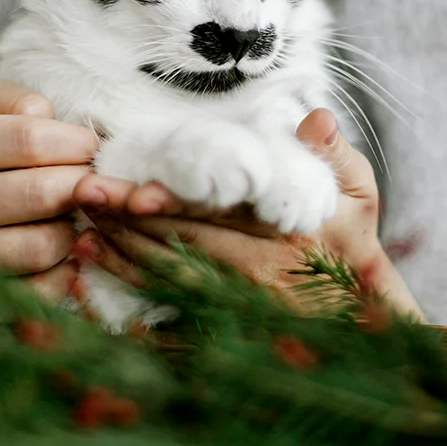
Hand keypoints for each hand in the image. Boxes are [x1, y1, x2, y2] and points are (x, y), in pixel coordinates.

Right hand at [0, 80, 98, 296]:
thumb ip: (23, 104)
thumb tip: (60, 126)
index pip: (31, 139)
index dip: (78, 143)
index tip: (91, 148)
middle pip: (42, 193)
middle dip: (82, 188)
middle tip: (90, 184)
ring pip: (45, 245)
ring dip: (73, 230)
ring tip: (68, 215)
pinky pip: (40, 290)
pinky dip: (65, 272)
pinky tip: (62, 252)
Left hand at [71, 109, 423, 319]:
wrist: (363, 314)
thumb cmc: (351, 242)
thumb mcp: (358, 194)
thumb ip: (334, 155)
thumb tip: (317, 118)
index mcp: (285, 234)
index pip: (219, 216)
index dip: (172, 204)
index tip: (130, 191)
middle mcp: (259, 274)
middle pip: (182, 246)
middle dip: (129, 223)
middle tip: (85, 198)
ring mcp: (241, 308)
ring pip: (170, 279)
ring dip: (123, 256)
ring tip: (83, 234)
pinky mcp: (227, 328)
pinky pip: (171, 313)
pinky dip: (132, 296)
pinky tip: (101, 277)